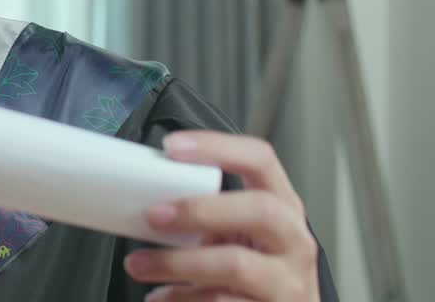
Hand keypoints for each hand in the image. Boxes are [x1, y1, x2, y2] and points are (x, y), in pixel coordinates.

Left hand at [124, 131, 319, 301]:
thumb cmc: (252, 273)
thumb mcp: (236, 235)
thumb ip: (207, 213)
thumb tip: (146, 197)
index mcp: (282, 206)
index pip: (261, 159)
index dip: (217, 147)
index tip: (171, 147)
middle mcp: (295, 240)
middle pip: (259, 210)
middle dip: (200, 209)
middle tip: (153, 216)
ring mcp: (289, 282)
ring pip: (236, 264)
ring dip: (176, 263)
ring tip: (139, 264)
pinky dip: (183, 298)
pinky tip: (161, 296)